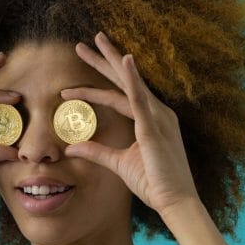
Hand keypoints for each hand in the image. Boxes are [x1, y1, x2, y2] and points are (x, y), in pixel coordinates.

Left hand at [61, 31, 200, 218]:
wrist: (175, 203)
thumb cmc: (153, 182)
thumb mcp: (119, 163)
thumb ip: (97, 151)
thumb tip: (72, 147)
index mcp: (149, 118)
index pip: (117, 96)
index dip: (93, 89)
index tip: (70, 87)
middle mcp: (155, 112)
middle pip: (123, 80)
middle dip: (102, 60)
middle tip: (82, 44)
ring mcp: (156, 117)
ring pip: (128, 82)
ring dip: (111, 60)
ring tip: (94, 42)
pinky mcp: (154, 128)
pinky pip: (140, 99)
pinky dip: (132, 78)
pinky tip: (124, 60)